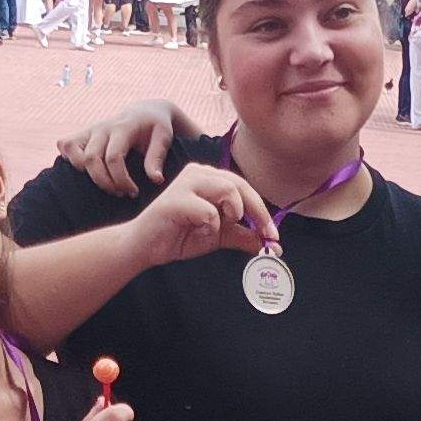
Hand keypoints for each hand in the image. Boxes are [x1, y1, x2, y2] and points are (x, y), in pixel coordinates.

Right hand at [63, 97, 199, 194]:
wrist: (146, 112)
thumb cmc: (156, 128)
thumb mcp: (164, 138)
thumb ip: (157, 158)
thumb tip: (156, 180)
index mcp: (123, 127)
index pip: (113, 157)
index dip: (120, 180)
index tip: (133, 192)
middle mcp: (103, 127)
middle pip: (91, 159)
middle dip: (105, 182)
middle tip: (121, 192)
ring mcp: (91, 129)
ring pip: (72, 150)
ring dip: (85, 173)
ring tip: (105, 183)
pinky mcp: (83, 133)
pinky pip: (65, 144)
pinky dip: (70, 160)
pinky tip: (87, 171)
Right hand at [137, 162, 270, 266]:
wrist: (146, 247)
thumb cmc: (179, 235)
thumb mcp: (218, 236)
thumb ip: (242, 236)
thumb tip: (272, 246)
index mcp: (210, 178)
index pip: (244, 187)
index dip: (261, 211)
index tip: (274, 236)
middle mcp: (199, 173)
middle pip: (240, 185)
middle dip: (257, 212)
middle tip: (266, 236)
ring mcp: (187, 183)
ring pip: (227, 190)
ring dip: (231, 215)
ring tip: (217, 229)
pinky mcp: (176, 199)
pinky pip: (208, 211)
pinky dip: (210, 226)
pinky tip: (197, 231)